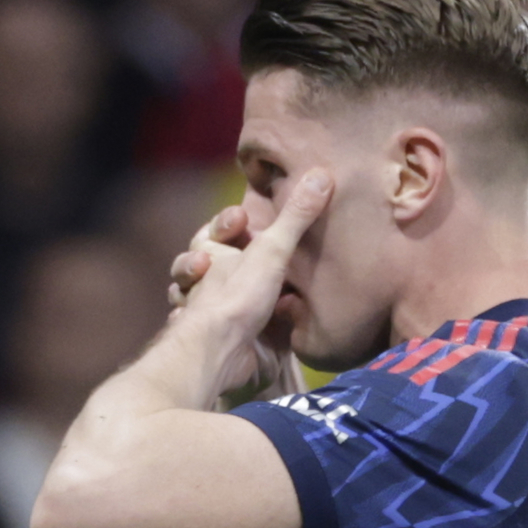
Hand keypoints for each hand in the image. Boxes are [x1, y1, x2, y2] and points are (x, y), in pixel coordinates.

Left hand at [163, 171, 328, 395]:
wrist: (219, 354)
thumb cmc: (237, 295)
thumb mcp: (271, 249)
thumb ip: (296, 217)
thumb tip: (322, 174)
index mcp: (207, 254)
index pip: (211, 232)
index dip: (227, 224)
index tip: (243, 219)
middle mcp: (205, 282)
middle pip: (215, 264)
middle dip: (233, 262)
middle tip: (251, 259)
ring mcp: (213, 313)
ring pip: (219, 297)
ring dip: (237, 295)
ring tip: (260, 291)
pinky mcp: (225, 342)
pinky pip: (233, 330)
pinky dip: (245, 327)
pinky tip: (265, 322)